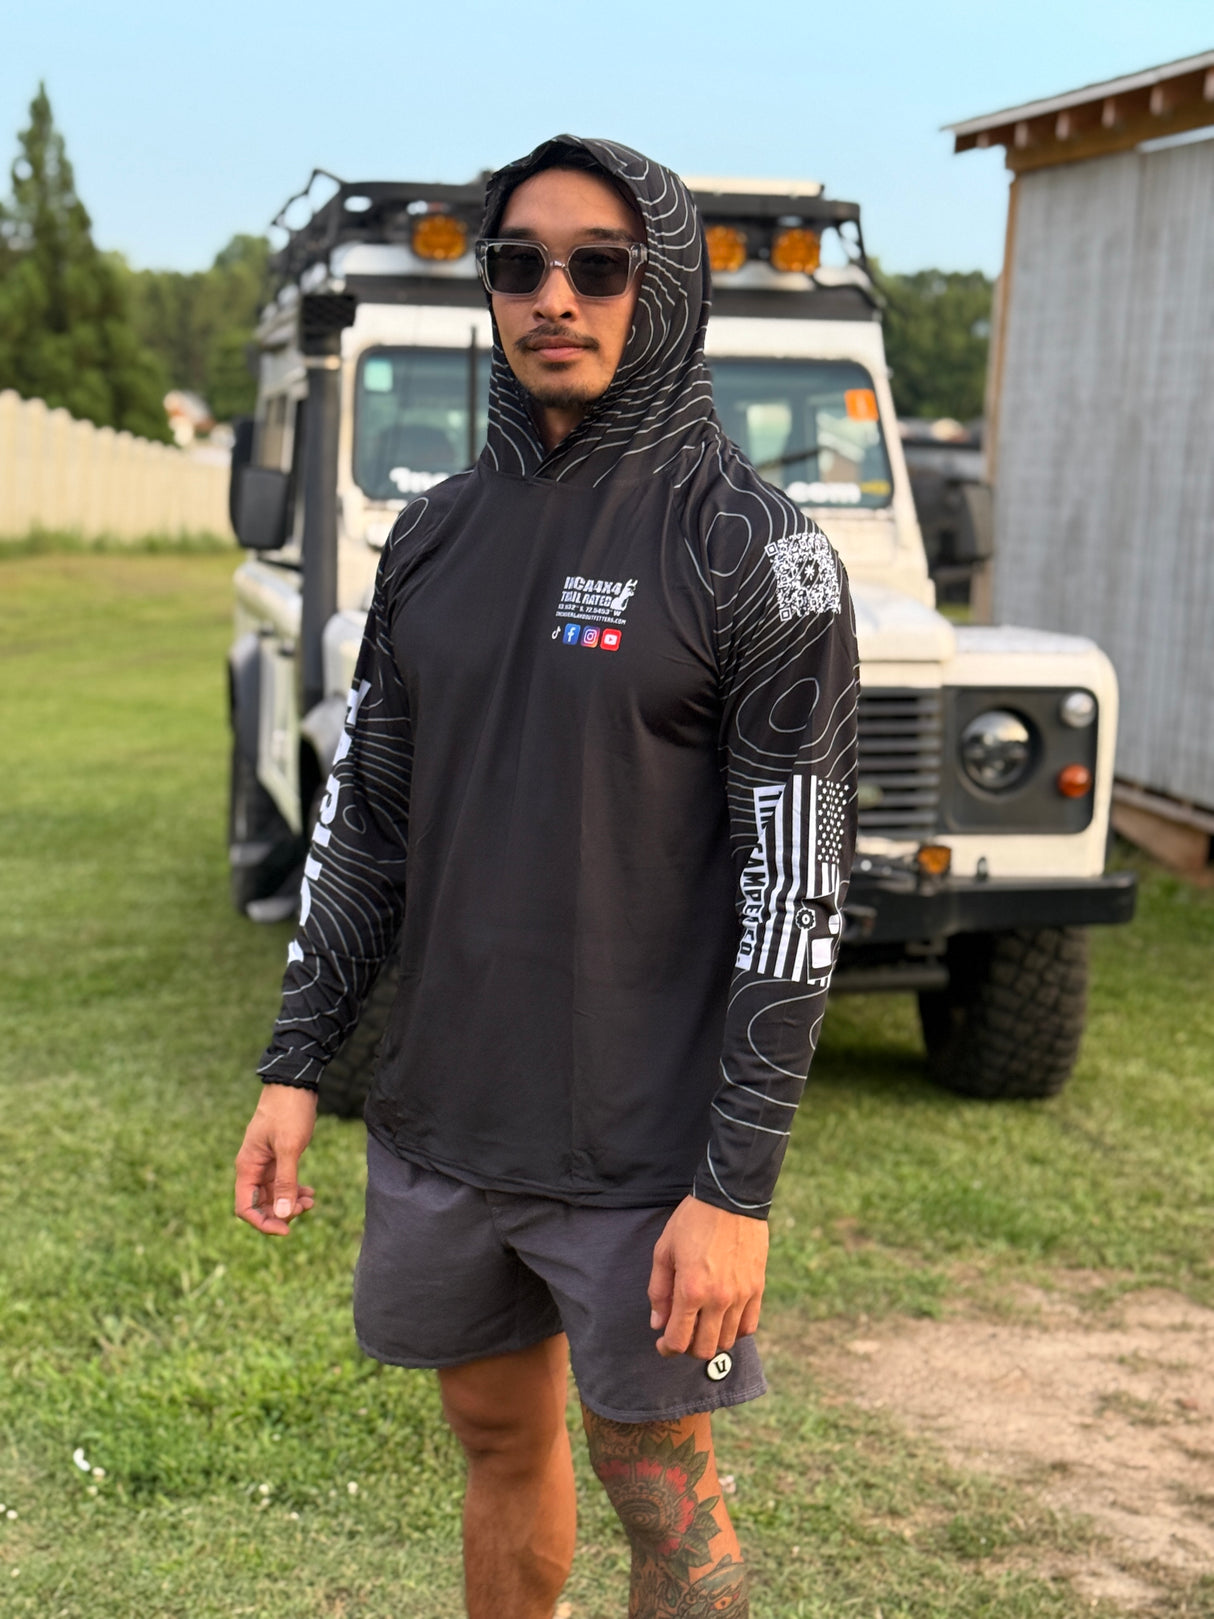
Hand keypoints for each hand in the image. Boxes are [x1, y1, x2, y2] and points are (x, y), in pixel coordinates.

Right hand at [234, 1084, 317, 1235]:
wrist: (295, 1084)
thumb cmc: (288, 1112)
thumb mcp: (289, 1148)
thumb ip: (286, 1181)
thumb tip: (283, 1214)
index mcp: (247, 1167)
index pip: (245, 1208)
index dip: (263, 1223)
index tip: (286, 1229)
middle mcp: (252, 1168)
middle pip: (260, 1205)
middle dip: (281, 1212)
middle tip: (305, 1207)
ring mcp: (265, 1163)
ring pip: (273, 1195)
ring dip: (290, 1203)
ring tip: (311, 1200)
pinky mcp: (278, 1157)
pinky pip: (282, 1183)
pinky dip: (294, 1190)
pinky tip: (310, 1192)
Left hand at [647, 1195, 768, 1359]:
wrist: (730, 1198)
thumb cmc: (692, 1221)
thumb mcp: (664, 1250)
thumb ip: (659, 1290)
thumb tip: (658, 1323)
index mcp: (691, 1290)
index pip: (679, 1340)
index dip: (667, 1348)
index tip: (663, 1344)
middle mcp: (718, 1299)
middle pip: (705, 1349)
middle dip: (688, 1347)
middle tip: (682, 1333)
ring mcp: (741, 1296)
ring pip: (727, 1341)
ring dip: (712, 1339)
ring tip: (702, 1324)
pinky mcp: (758, 1288)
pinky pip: (749, 1326)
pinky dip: (735, 1330)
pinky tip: (724, 1318)